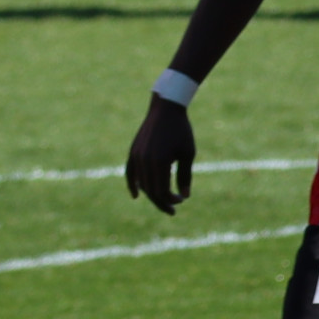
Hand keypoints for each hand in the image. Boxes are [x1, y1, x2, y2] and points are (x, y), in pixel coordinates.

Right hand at [125, 96, 196, 213]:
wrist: (166, 110)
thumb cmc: (181, 131)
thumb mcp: (187, 154)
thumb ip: (184, 176)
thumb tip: (184, 197)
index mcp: (159, 163)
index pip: (161, 191)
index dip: (170, 200)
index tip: (181, 201)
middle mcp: (144, 161)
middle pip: (150, 190)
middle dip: (161, 202)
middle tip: (173, 209)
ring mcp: (136, 157)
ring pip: (141, 183)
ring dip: (151, 194)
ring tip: (164, 200)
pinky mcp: (132, 152)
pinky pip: (130, 172)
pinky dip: (133, 184)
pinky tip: (136, 195)